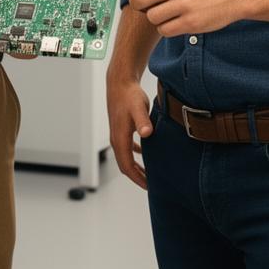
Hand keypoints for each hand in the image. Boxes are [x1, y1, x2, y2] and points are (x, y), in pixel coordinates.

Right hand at [106, 73, 151, 189]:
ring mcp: (117, 133)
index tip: (149, 186)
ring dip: (135, 166)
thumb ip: (143, 121)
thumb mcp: (139, 108)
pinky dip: (134, 154)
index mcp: (120, 138)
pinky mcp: (121, 128)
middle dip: (137, 177)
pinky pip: (126, 147)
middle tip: (151, 185)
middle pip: (125, 165)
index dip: (137, 178)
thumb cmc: (130, 95)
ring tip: (148, 173)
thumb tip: (147, 134)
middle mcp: (116, 138)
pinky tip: (143, 153)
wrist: (120, 82)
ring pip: (125, 157)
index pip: (127, 166)